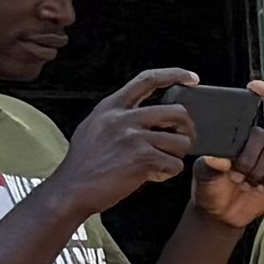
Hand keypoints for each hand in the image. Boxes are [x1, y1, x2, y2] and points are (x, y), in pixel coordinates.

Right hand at [47, 67, 200, 223]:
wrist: (71, 189)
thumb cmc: (83, 163)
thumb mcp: (94, 126)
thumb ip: (118, 116)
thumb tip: (147, 113)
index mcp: (111, 107)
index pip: (147, 80)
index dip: (174, 75)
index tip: (192, 78)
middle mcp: (123, 118)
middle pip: (177, 112)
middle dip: (186, 129)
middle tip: (180, 141)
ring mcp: (133, 137)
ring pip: (181, 141)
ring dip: (175, 155)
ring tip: (158, 162)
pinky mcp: (142, 158)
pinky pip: (175, 165)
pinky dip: (167, 173)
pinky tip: (151, 175)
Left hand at [190, 94, 263, 227]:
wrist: (223, 213)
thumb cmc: (210, 190)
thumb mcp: (202, 176)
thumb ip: (209, 166)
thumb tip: (217, 159)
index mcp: (232, 136)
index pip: (245, 111)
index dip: (254, 95)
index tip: (258, 87)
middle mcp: (253, 142)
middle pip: (262, 136)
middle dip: (249, 158)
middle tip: (237, 172)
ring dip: (259, 170)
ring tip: (247, 181)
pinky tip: (261, 184)